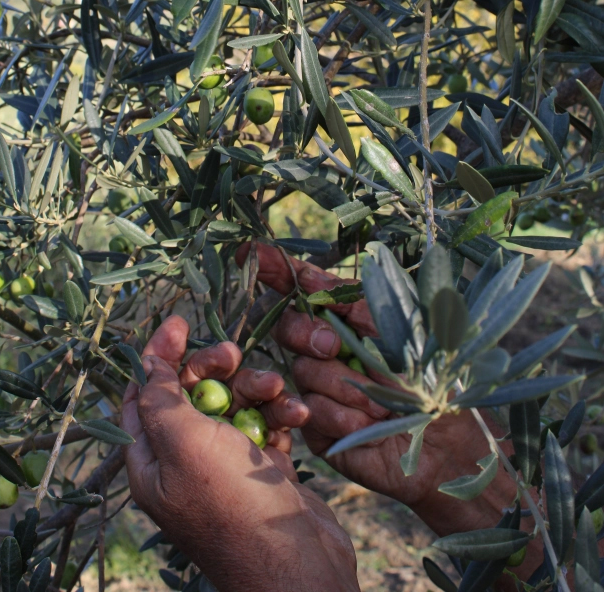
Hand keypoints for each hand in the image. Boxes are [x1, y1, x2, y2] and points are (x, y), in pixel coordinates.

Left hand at [121, 315, 359, 591]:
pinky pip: (266, 425)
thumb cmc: (231, 503)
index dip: (158, 356)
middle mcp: (185, 462)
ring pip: (234, 404)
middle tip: (233, 354)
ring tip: (276, 390)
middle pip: (192, 393)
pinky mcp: (263, 470)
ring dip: (257, 389)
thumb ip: (160, 396)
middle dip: (215, 367)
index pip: (143, 395)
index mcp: (152, 461)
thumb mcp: (183, 442)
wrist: (295, 562)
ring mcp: (226, 466)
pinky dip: (280, 415)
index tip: (180, 322)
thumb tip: (145, 359)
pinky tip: (296, 415)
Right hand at [236, 243, 532, 551]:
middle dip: (306, 333)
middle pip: (287, 327)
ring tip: (380, 402)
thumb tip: (304, 274)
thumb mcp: (392, 326)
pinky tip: (368, 423)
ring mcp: (318, 388)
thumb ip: (347, 300)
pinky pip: (310, 411)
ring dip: (344, 385)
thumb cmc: (428, 378)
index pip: (300, 288)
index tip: (249, 251)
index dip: (273, 268)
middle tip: (335, 347)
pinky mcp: (316, 428)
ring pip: (302, 371)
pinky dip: (342, 415)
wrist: (444, 442)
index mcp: (344, 318)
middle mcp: (325, 350)